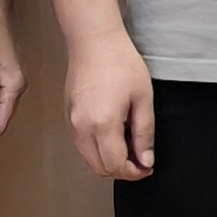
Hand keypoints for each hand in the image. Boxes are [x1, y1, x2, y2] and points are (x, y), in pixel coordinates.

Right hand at [65, 26, 155, 183]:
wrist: (95, 43)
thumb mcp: (143, 99)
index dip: (134, 173)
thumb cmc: (120, 63)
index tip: (146, 168)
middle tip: (140, 162)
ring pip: (89, 159)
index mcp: (103, 124)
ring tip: (129, 148)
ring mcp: (73, 123)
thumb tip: (146, 160)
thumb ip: (145, 133)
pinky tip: (114, 137)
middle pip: (99, 168)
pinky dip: (97, 150)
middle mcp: (83, 128)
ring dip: (108, 161)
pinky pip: (82, 145)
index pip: (116, 165)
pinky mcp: (69, 116)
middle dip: (121, 171)